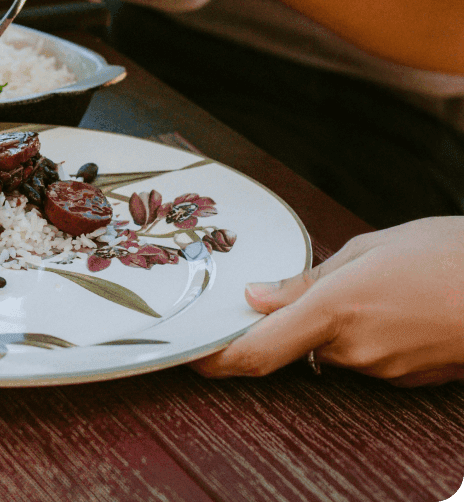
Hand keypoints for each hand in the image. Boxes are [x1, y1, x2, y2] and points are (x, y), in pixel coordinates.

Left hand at [191, 217, 463, 386]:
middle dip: (299, 317)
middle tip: (332, 280)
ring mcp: (383, 370)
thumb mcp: (372, 248)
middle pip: (296, 344)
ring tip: (386, 283)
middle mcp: (352, 349)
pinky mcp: (410, 380)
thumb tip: (260, 295)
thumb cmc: (453, 254)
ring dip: (341, 322)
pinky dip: (373, 332)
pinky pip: (370, 357)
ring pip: (335, 349)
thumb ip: (309, 278)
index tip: (191, 355)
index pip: (256, 351)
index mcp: (334, 310)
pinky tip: (405, 303)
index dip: (216, 359)